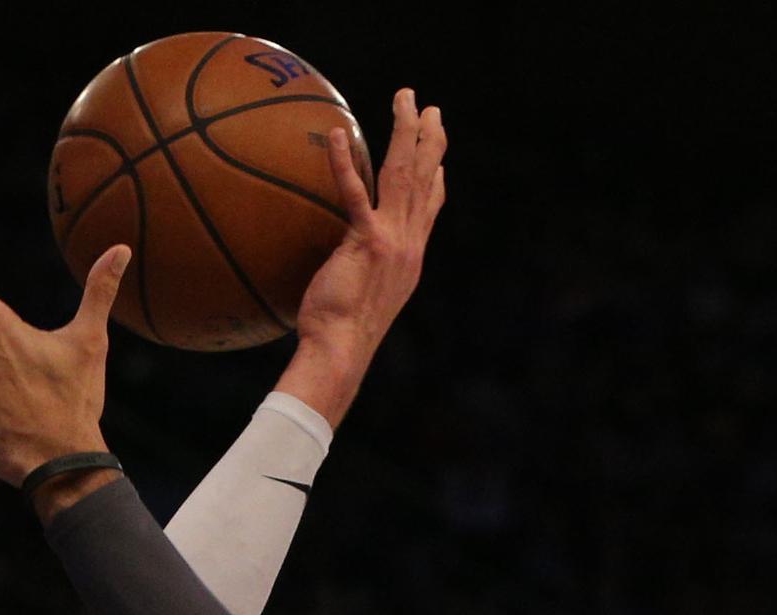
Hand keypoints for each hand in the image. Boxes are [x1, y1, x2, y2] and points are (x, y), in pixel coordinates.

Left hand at [278, 90, 448, 429]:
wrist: (340, 352)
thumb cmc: (338, 335)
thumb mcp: (360, 299)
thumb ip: (360, 273)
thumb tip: (345, 267)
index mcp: (409, 257)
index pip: (429, 211)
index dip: (437, 181)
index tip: (440, 159)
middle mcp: (409, 243)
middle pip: (427, 179)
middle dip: (431, 140)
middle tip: (430, 108)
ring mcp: (393, 240)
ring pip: (406, 174)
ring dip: (407, 132)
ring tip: (407, 99)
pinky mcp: (367, 242)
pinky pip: (354, 193)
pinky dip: (344, 162)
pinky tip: (336, 135)